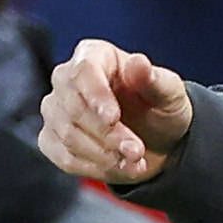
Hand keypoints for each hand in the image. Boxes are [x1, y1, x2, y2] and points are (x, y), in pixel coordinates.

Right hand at [41, 39, 191, 190]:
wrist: (156, 139)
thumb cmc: (160, 107)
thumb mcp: (169, 92)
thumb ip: (155, 79)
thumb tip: (139, 63)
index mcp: (94, 55)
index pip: (83, 71)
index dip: (96, 96)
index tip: (113, 118)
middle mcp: (67, 79)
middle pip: (74, 107)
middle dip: (107, 134)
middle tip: (136, 151)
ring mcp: (55, 110)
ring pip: (68, 135)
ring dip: (104, 154)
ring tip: (135, 161)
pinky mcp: (52, 140)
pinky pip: (64, 158)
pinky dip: (95, 168)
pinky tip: (120, 168)